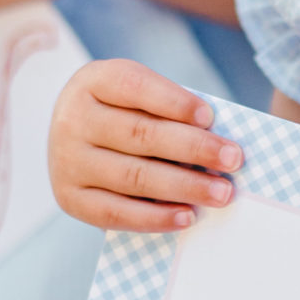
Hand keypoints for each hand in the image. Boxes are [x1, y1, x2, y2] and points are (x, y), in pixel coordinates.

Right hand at [49, 61, 241, 232]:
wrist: (74, 141)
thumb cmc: (123, 115)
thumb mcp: (138, 97)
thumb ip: (168, 111)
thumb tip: (217, 144)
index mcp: (93, 81)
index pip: (135, 87)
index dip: (173, 101)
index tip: (210, 117)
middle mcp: (72, 119)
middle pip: (140, 134)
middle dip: (193, 148)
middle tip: (234, 159)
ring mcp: (66, 161)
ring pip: (133, 176)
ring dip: (184, 186)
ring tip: (221, 193)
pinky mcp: (69, 198)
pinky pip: (116, 213)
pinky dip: (155, 218)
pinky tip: (187, 217)